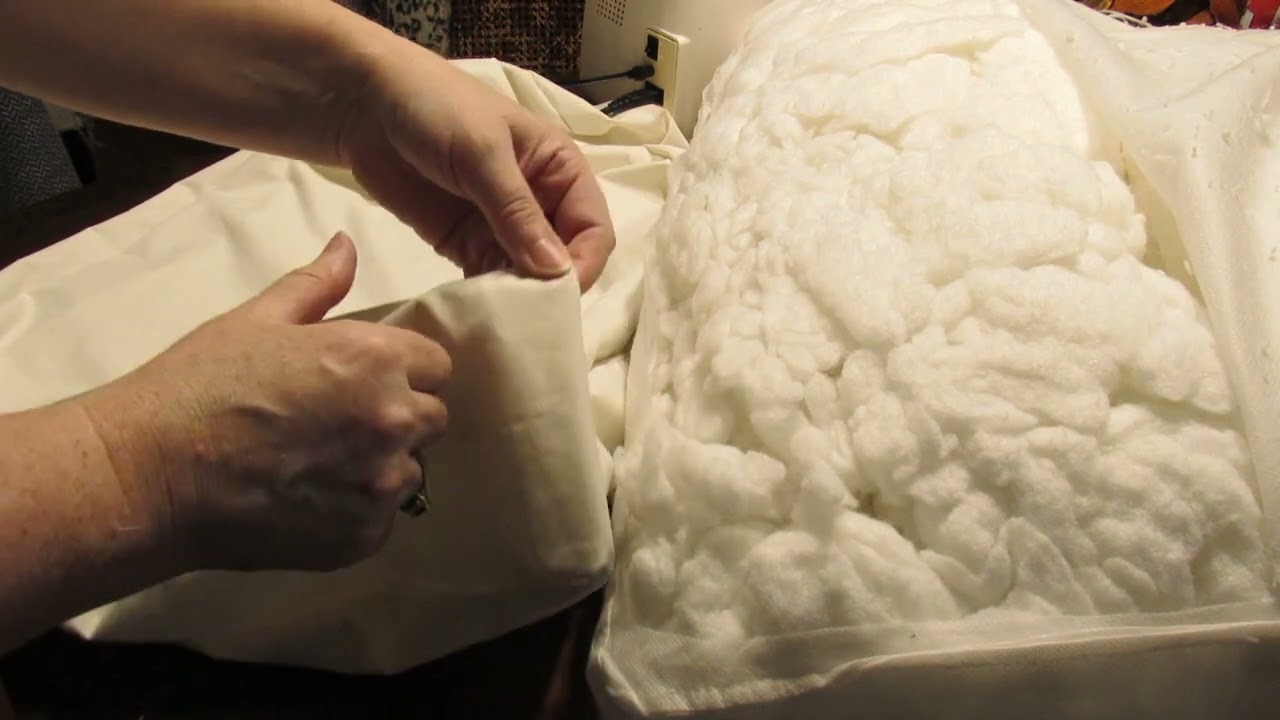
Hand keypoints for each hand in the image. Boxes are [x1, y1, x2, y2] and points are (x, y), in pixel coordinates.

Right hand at [81, 232, 450, 571]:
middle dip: (398, 417)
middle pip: (432, 419)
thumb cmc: (201, 386)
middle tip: (338, 424)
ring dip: (380, 467)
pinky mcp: (363, 536)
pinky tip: (308, 502)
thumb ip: (316, 284)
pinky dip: (356, 512)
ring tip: (319, 465)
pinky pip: (382, 520)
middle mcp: (393, 419)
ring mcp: (381, 484)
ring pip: (410, 472)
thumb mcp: (257, 320)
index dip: (403, 372)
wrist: (152, 474)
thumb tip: (347, 245)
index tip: (363, 382)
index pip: (436, 366)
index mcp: (376, 359)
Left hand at [335, 46, 615, 289]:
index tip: (558, 293)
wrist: (361, 103)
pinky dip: (488, 298)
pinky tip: (478, 313)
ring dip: (519, 298)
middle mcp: (540, 202)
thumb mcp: (483, 154)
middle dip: (551, 288)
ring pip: (528, 276)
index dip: (584, 263)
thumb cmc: (435, 109)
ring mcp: (502, 226)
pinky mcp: (465, 244)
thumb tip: (556, 272)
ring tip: (501, 320)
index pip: (593, 228)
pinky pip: (489, 279)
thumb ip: (517, 214)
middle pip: (565, 259)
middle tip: (527, 316)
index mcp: (560, 170)